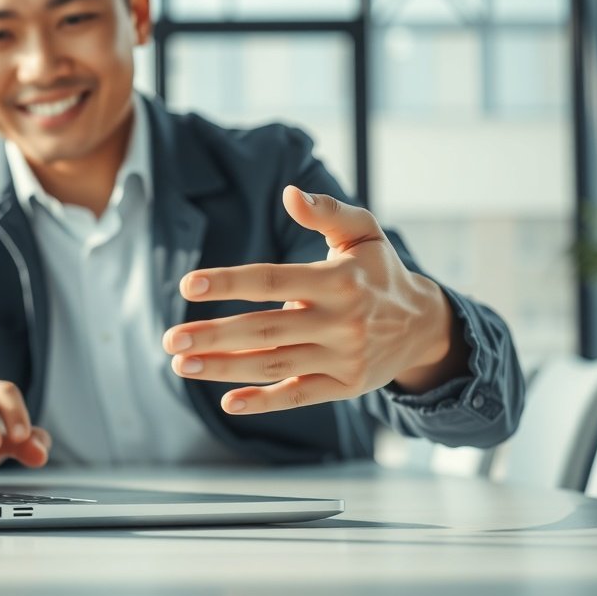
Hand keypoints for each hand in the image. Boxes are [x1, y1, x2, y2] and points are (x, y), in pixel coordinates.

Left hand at [163, 186, 466, 414]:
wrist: (425, 325)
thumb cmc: (379, 272)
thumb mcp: (363, 233)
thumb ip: (326, 212)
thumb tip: (289, 193)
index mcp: (338, 281)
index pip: (273, 281)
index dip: (229, 282)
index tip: (189, 285)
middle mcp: (340, 322)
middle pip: (264, 329)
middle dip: (213, 334)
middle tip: (170, 339)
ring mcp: (342, 358)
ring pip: (273, 364)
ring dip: (224, 368)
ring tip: (182, 364)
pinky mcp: (344, 386)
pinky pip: (298, 396)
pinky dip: (264, 401)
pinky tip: (228, 402)